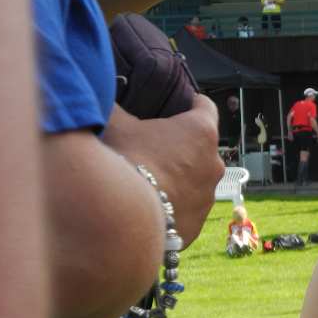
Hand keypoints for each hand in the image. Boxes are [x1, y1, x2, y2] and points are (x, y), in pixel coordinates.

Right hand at [102, 96, 223, 247]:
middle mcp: (213, 163)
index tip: (184, 103)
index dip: (192, 103)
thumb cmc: (124, 161)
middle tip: (154, 145)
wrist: (122, 218)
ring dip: (178, 177)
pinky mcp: (197, 224)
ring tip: (149, 179)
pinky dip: (172, 205)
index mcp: (201, 131)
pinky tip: (150, 205)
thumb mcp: (115, 123)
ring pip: (195, 180)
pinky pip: (186, 208)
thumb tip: (104, 93)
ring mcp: (208, 197)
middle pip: (201, 147)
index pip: (205, 107)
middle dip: (181, 145)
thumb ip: (115, 106)